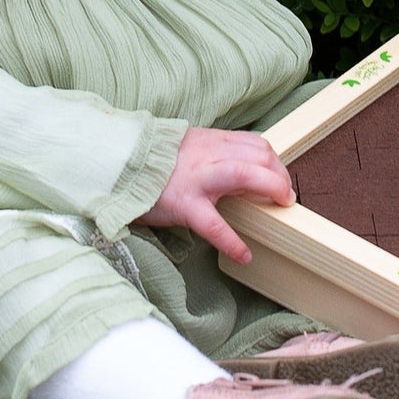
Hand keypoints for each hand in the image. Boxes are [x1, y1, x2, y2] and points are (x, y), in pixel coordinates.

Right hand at [137, 126, 294, 263]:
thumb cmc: (149, 164)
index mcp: (211, 142)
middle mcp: (209, 155)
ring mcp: (198, 179)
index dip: (275, 162)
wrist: (115, 165)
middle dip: (281, 176)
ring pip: (246, 175)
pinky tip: (243, 255)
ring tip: (278, 211)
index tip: (279, 179)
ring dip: (271, 190)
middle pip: (261, 155)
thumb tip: (237, 169)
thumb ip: (212, 155)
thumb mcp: (186, 149)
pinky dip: (232, 241)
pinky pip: (214, 224)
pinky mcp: (183, 203)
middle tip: (284, 197)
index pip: (257, 144)